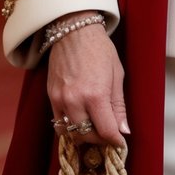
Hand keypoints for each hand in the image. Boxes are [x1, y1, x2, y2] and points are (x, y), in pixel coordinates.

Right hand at [47, 12, 127, 147]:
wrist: (74, 30)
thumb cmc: (100, 49)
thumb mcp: (117, 75)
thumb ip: (118, 105)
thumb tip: (123, 130)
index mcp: (96, 95)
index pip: (106, 131)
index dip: (115, 141)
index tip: (120, 143)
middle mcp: (75, 100)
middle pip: (86, 136)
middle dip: (100, 140)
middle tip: (108, 136)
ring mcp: (60, 99)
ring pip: (70, 133)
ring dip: (83, 136)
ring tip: (94, 129)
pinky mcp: (51, 96)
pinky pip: (58, 123)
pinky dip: (70, 127)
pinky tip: (80, 121)